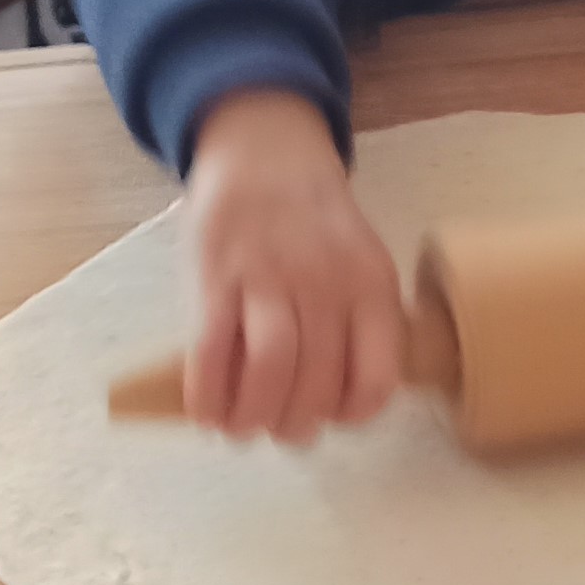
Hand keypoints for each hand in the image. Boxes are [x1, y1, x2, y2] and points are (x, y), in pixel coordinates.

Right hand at [184, 90, 406, 443]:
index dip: (356, 413)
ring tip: (246, 430)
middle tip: (286, 431)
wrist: (266, 153)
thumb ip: (362, 320)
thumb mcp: (361, 260)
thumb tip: (346, 397)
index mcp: (370, 284)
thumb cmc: (315, 222)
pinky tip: (208, 413)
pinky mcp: (216, 277)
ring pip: (271, 368)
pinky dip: (210, 393)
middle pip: (318, 380)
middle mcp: (325, 283)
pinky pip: (212, 350)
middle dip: (299, 423)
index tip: (337, 420)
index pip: (376, 373)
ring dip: (256, 415)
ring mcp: (268, 278)